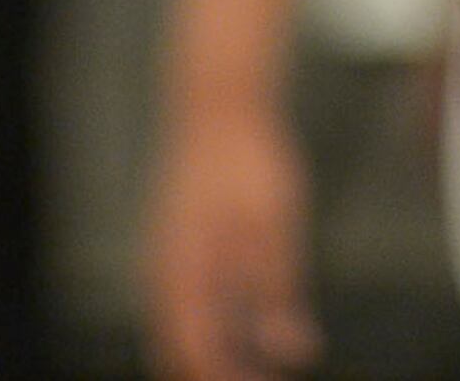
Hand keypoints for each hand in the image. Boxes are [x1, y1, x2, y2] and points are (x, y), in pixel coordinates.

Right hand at [144, 97, 318, 378]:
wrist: (215, 105)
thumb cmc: (247, 161)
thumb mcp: (274, 225)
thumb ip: (279, 291)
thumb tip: (295, 351)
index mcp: (182, 273)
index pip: (195, 353)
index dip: (229, 379)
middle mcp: (163, 276)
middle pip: (177, 354)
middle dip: (217, 373)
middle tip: (264, 379)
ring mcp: (164, 264)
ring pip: (177, 335)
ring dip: (213, 357)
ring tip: (262, 366)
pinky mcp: (175, 253)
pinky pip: (183, 309)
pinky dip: (210, 331)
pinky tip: (250, 330)